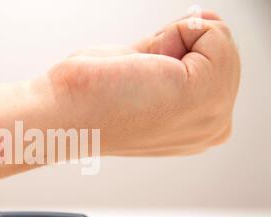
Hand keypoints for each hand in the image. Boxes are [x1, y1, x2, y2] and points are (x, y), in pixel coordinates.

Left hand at [46, 11, 239, 155]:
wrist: (63, 117)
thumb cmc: (89, 96)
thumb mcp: (143, 69)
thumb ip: (176, 52)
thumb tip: (202, 21)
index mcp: (200, 126)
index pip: (215, 65)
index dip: (175, 54)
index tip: (140, 79)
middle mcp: (213, 128)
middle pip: (221, 51)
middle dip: (178, 47)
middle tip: (139, 75)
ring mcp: (214, 117)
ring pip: (219, 40)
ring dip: (172, 42)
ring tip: (141, 74)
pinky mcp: (205, 97)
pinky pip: (212, 31)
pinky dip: (175, 34)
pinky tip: (146, 67)